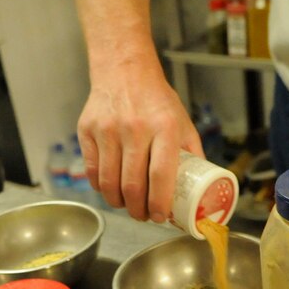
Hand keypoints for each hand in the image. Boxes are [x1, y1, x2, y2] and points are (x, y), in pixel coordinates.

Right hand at [77, 67, 202, 222]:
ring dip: (118, 203)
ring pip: (109, 183)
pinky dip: (101, 188)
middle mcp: (135, 128)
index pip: (160, 175)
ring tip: (127, 205)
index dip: (159, 204)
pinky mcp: (87, 131)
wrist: (124, 71)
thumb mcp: (182, 122)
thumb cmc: (157, 101)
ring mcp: (108, 130)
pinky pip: (92, 172)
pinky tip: (110, 189)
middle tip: (142, 216)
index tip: (159, 217)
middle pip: (132, 186)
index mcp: (164, 127)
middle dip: (137, 210)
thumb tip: (201, 190)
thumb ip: (191, 154)